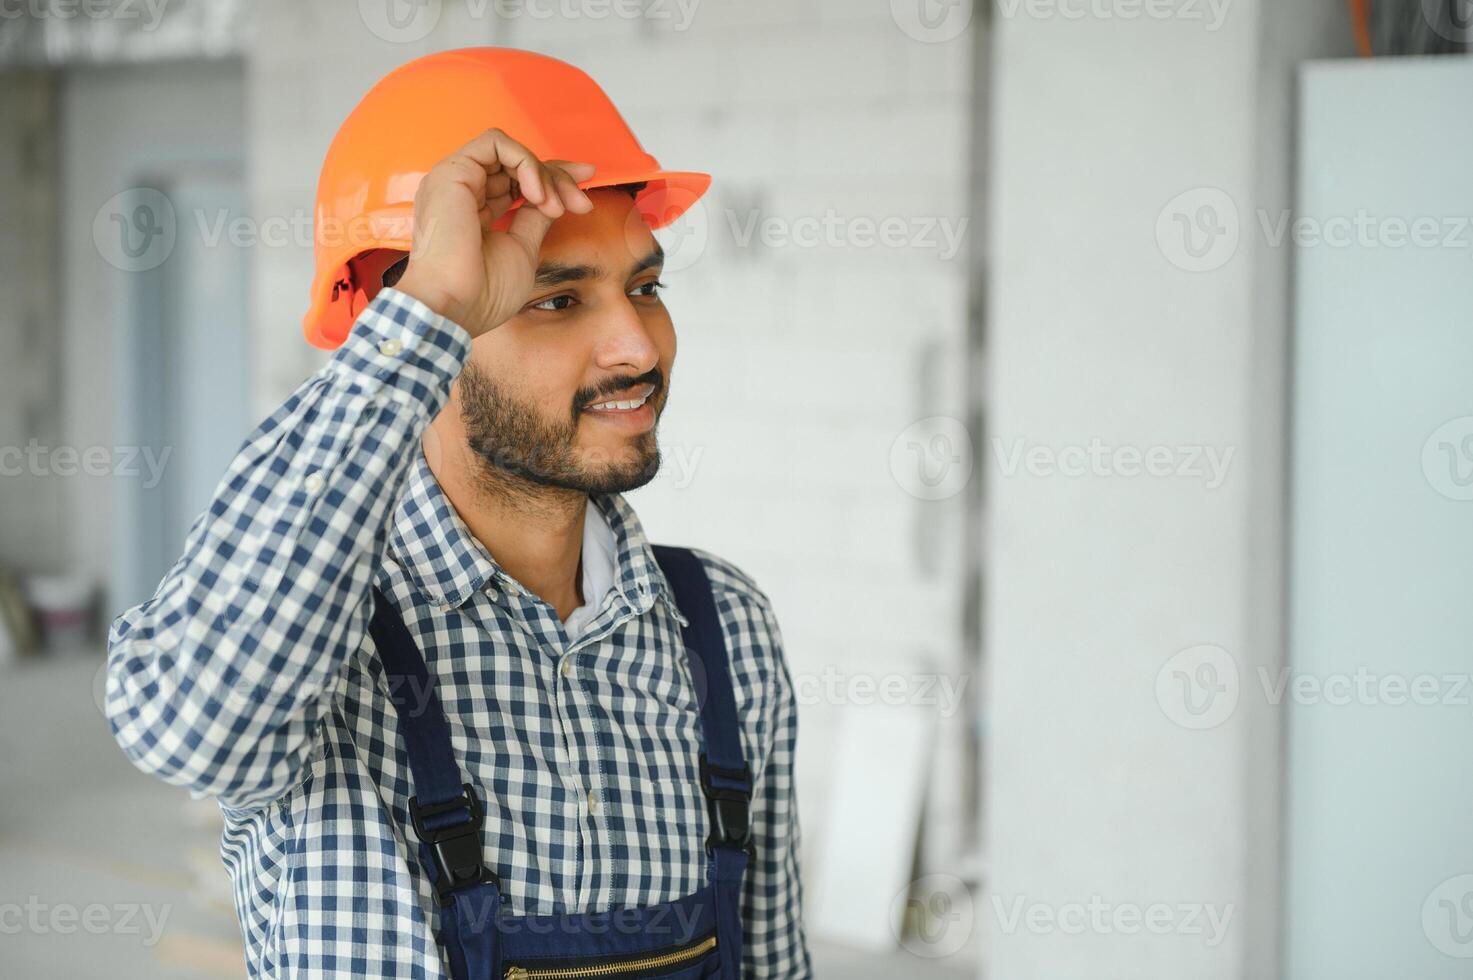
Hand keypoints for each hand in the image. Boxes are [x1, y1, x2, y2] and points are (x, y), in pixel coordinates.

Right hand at [393, 128, 594, 336]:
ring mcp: (455, 180)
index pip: (514, 180)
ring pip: (509, 151)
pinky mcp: (453, 172)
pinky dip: (525, 163)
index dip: (551, 178)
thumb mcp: (523, 248)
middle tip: (579, 203)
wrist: (455, 307)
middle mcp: (460, 192)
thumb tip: (556, 197)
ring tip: (554, 206)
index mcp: (471, 212)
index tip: (582, 190)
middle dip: (556, 178)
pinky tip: (536, 194)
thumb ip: (536, 218)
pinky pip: (496, 144)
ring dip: (542, 173)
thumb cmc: (483, 293)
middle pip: (515, 165)